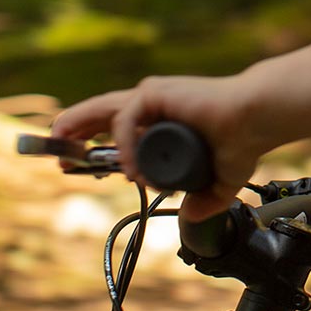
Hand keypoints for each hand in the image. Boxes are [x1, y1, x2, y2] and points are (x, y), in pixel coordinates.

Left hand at [51, 75, 262, 220]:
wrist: (257, 120)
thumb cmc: (243, 141)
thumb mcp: (219, 180)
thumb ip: (204, 200)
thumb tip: (191, 217)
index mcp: (164, 122)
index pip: (118, 128)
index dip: (95, 144)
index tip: (76, 162)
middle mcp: (154, 105)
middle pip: (102, 114)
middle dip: (74, 129)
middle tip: (54, 146)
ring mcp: (154, 97)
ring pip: (105, 111)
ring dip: (80, 129)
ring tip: (65, 151)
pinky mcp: (156, 93)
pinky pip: (126, 120)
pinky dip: (124, 146)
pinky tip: (132, 171)